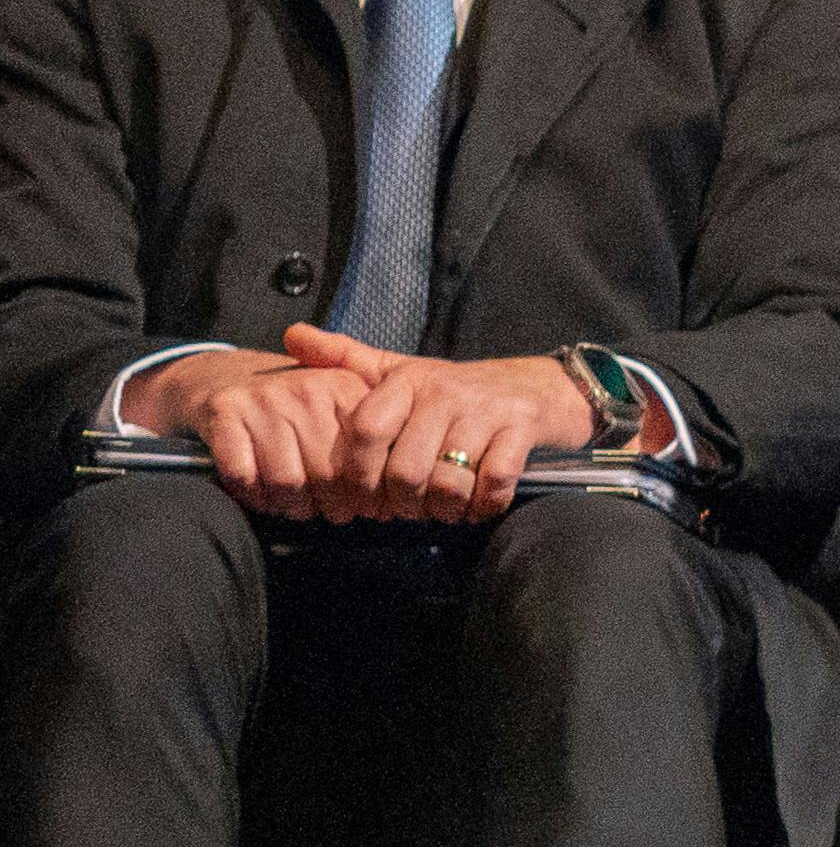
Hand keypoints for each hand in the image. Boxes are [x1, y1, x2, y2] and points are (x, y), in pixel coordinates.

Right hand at [135, 345, 370, 516]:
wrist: (227, 375)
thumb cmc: (295, 402)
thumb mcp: (339, 401)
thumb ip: (369, 437)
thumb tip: (389, 498)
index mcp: (343, 384)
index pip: (365, 452)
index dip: (367, 488)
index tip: (366, 506)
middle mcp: (305, 388)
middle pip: (327, 472)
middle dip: (333, 504)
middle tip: (334, 513)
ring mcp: (262, 400)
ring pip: (286, 480)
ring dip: (293, 506)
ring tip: (299, 508)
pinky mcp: (224, 414)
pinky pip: (243, 475)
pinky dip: (254, 496)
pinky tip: (263, 497)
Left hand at [290, 329, 590, 525]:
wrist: (539, 387)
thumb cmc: (455, 390)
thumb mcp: (399, 370)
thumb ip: (345, 359)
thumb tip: (292, 335)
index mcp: (407, 381)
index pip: (364, 433)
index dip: (357, 475)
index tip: (364, 497)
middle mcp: (444, 391)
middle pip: (404, 471)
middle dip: (403, 505)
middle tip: (408, 511)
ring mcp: (486, 410)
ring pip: (447, 482)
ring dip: (443, 510)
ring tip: (442, 510)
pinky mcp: (522, 428)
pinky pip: (493, 482)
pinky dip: (482, 505)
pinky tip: (477, 504)